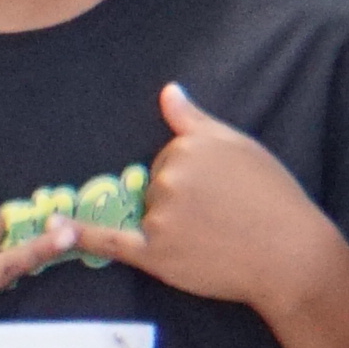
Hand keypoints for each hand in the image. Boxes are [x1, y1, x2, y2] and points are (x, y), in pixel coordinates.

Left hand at [56, 85, 330, 312]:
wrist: (290, 255)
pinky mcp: (156, 255)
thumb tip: (168, 91)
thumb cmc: (272, 197)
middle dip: (183, 200)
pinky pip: (112, 242)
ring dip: (173, 226)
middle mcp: (168, 178)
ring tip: (217, 237)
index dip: (197, 176)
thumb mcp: (239, 145)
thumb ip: (194, 119)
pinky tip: (58, 232)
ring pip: (150, 215)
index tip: (223, 189)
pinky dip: (83, 236)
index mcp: (186, 147)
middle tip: (224, 216)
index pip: (171, 156)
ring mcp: (159, 218)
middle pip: (157, 185)